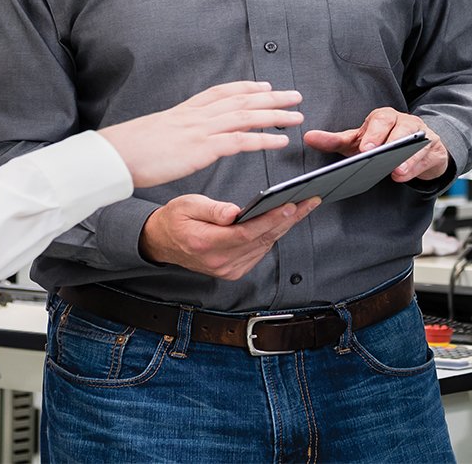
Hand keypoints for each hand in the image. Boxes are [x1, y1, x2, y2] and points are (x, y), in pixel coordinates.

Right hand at [98, 81, 302, 187]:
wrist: (114, 155)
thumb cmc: (129, 149)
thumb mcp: (155, 133)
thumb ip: (174, 132)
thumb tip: (180, 137)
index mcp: (185, 110)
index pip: (222, 92)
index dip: (246, 87)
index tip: (265, 85)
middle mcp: (196, 115)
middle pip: (241, 100)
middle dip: (271, 97)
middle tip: (294, 96)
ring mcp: (200, 130)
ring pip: (246, 116)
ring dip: (275, 115)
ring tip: (296, 115)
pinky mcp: (202, 148)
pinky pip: (241, 141)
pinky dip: (264, 139)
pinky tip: (280, 140)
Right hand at [139, 194, 321, 279]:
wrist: (161, 242)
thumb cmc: (174, 219)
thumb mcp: (187, 205)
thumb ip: (212, 209)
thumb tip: (234, 212)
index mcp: (206, 243)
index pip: (247, 232)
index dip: (271, 219)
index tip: (291, 205)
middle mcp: (219, 262)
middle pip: (262, 239)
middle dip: (289, 219)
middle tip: (309, 201)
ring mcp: (227, 269)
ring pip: (264, 246)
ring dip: (286, 226)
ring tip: (304, 206)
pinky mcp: (233, 271)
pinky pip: (259, 252)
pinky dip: (274, 235)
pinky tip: (286, 220)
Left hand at [303, 107, 449, 182]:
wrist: (419, 149)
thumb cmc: (384, 143)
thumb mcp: (359, 143)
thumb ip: (336, 141)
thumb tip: (308, 137)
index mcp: (382, 118)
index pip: (377, 120)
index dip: (371, 133)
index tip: (363, 148)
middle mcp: (401, 121)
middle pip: (395, 125)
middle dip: (383, 138)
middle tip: (372, 153)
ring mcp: (419, 134)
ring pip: (412, 140)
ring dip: (404, 156)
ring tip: (395, 170)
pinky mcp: (432, 148)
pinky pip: (425, 155)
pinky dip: (415, 166)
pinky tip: (405, 174)